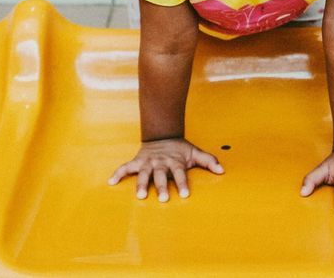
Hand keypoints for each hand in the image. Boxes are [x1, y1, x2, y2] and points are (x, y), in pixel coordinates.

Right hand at [108, 138, 223, 201]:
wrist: (162, 135)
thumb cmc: (179, 149)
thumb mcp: (195, 152)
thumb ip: (208, 161)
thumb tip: (222, 170)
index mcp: (175, 162)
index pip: (180, 174)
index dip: (182, 183)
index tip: (184, 195)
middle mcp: (161, 163)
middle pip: (161, 175)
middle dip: (162, 186)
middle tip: (163, 198)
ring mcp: (148, 163)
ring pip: (143, 174)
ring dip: (142, 184)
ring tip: (140, 195)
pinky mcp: (137, 162)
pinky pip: (125, 168)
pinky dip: (118, 174)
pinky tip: (111, 182)